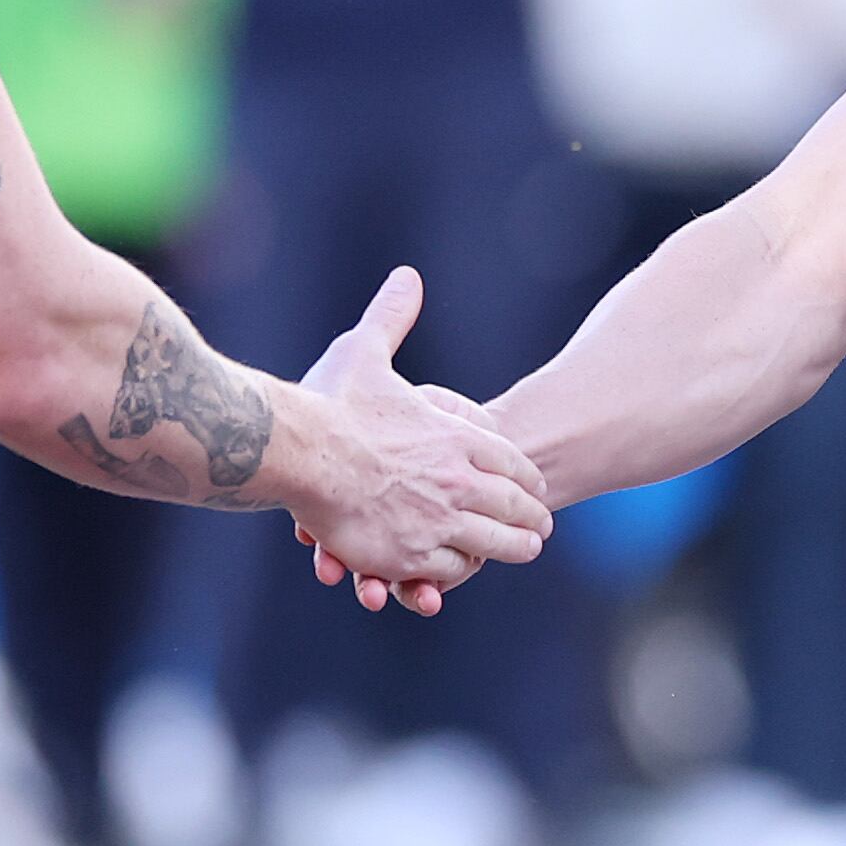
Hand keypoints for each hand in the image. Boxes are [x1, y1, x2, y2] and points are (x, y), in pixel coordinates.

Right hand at [290, 270, 552, 613]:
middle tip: (543, 527)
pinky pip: (451, 568)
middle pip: (514, 506)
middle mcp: (458, 480)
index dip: (526, 475)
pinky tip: (467, 567)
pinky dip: (461, 569)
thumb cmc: (331, 403)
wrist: (302, 453)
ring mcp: (438, 521)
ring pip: (494, 543)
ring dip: (513, 547)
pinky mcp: (410, 554)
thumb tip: (405, 277)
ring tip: (525, 548)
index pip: (509, 460)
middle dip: (532, 517)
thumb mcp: (366, 349)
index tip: (536, 485)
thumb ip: (391, 317)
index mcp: (455, 436)